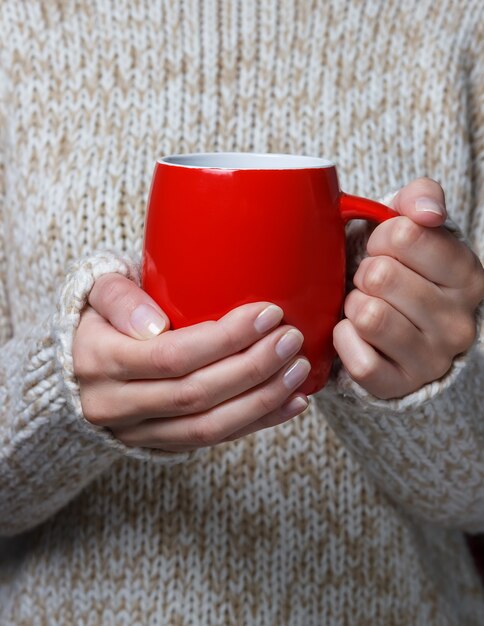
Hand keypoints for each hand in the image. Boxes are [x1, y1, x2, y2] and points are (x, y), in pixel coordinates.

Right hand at [72, 273, 310, 451]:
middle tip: (291, 340)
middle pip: (196, 394)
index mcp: (100, 360)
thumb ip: (119, 298)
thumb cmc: (101, 320)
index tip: (268, 313)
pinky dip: (256, 423)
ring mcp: (138, 432)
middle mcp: (115, 405)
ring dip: (261, 400)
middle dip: (252, 368)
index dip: (225, 339)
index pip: (172, 356)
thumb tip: (154, 323)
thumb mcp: (96, 293)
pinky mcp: (160, 445)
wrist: (78, 369)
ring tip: (299, 372)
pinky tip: (291, 403)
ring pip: (208, 427)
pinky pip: (212, 442)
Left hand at [333, 178, 483, 399]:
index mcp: (467, 276)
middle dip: (363, 273)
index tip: (383, 250)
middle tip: (369, 282)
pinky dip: (343, 340)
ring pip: (369, 317)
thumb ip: (420, 200)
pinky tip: (351, 332)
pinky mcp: (399, 386)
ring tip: (362, 306)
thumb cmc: (399, 271)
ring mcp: (432, 359)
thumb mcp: (411, 228)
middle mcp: (459, 322)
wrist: (390, 330)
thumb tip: (427, 212)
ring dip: (352, 306)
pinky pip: (359, 360)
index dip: (380, 238)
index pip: (405, 234)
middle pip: (381, 276)